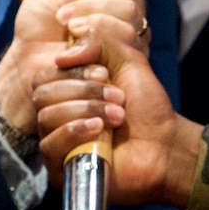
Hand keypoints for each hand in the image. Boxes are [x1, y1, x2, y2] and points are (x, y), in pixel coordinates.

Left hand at [0, 0, 147, 139]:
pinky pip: (124, 37)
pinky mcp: (125, 63)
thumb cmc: (38, 26)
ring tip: (65, 24)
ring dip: (90, 12)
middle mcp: (131, 19)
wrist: (28, 61)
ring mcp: (132, 42)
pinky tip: (73, 41)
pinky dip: (94, 32)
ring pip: (130, 12)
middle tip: (62, 8)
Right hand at [31, 42, 208, 209]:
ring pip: (45, 117)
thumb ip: (99, 40)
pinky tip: (98, 129)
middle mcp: (57, 116)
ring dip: (85, 110)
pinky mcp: (60, 169)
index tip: (104, 73)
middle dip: (82, 90)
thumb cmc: (147, 107)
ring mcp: (57, 143)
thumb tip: (62, 54)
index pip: (46, 75)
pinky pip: (49, 145)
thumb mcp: (127, 60)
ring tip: (117, 116)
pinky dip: (74, 131)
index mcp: (67, 92)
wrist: (165, 145)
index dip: (72, 71)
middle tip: (117, 97)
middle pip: (42, 94)